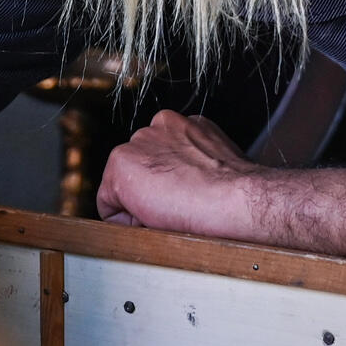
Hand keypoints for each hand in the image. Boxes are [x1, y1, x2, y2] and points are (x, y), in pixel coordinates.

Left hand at [96, 110, 345, 263]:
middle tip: (176, 212)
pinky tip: (154, 219)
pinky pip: (109, 203)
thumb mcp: (212, 165)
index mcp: (177, 126)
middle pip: (136, 172)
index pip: (154, 163)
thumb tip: (184, 186)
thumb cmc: (233, 194)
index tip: (182, 204)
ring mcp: (137, 143)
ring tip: (169, 216)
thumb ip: (190, 164)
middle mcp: (155, 128)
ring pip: (122, 186)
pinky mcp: (122, 164)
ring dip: (138, 203)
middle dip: (149, 194)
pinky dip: (124, 217)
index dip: (164, 193)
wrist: (236, 200)